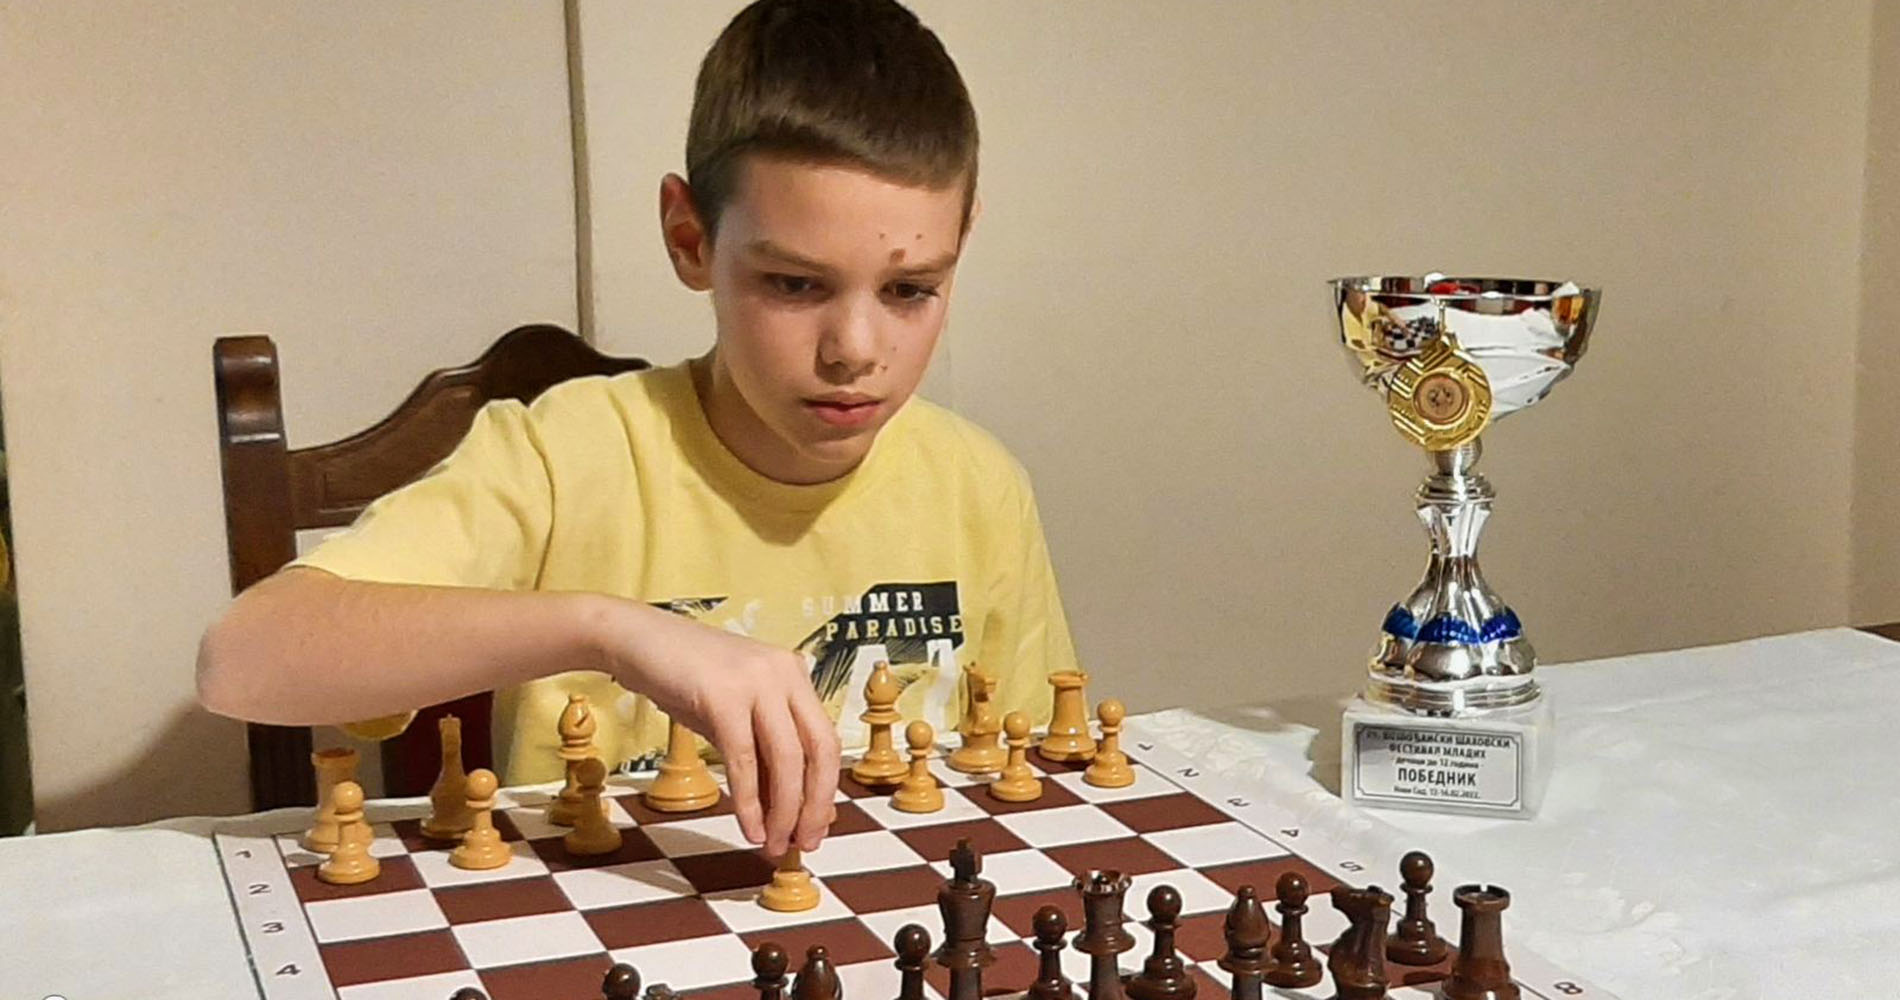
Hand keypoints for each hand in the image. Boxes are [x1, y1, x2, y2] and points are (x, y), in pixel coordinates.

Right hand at [592, 599, 839, 856]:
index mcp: (793, 674)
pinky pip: (745, 760)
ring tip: (774, 845)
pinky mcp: (724, 696)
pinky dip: (749, 802)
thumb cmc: (681, 677)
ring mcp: (757, 681)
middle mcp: (784, 673)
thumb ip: (759, 755)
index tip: (815, 827)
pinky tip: (750, 828)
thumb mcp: (730, 716)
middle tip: (804, 843)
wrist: (634, 640)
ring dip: (784, 812)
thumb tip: (780, 812)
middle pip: (819, 750)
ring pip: (787, 759)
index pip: (824, 740)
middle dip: (814, 805)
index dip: (824, 790)